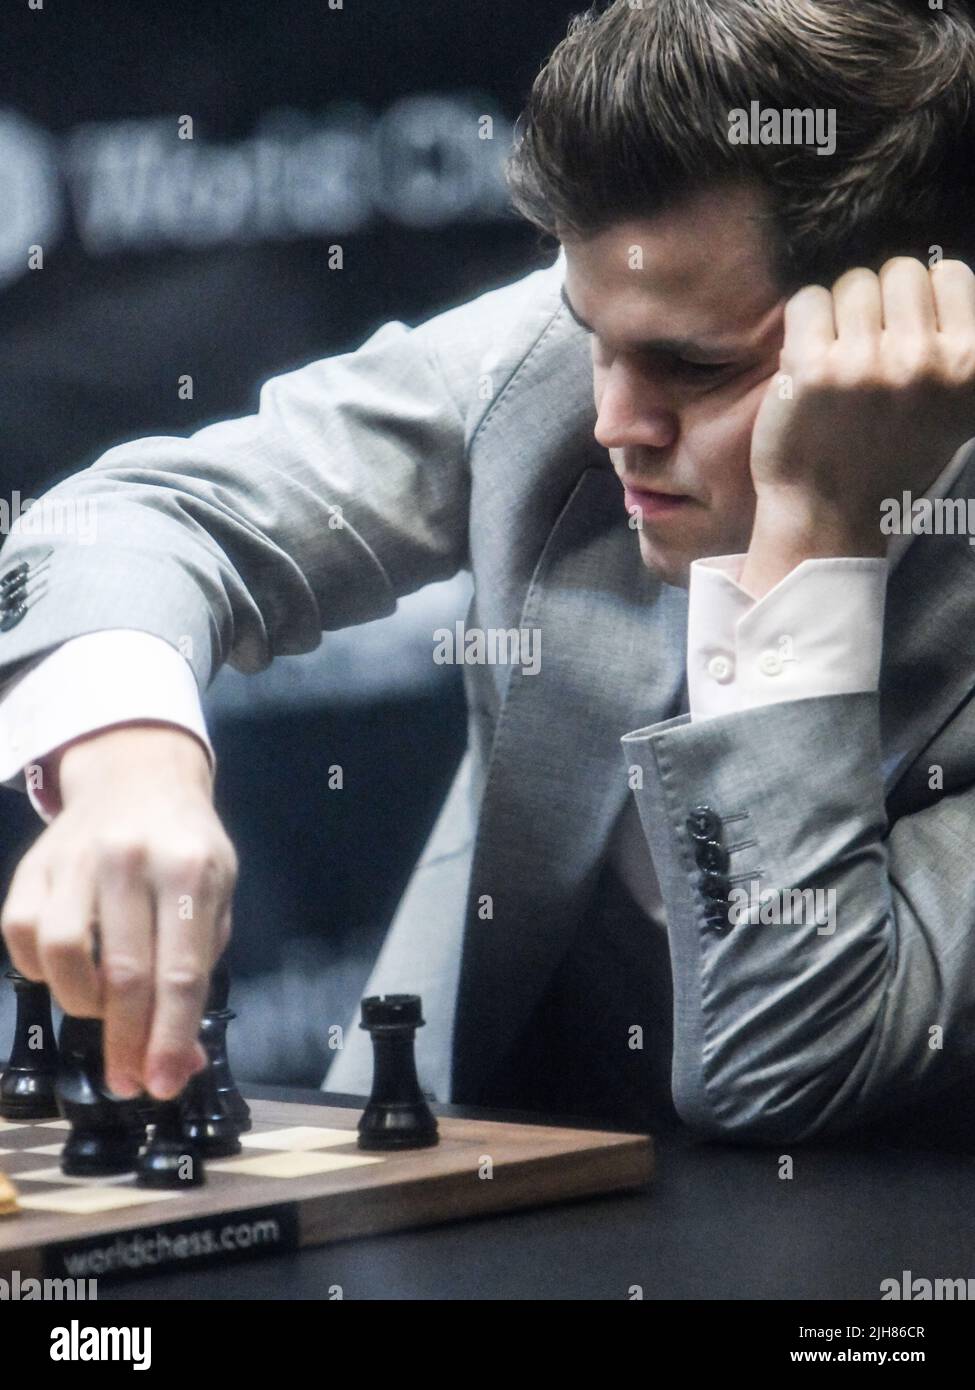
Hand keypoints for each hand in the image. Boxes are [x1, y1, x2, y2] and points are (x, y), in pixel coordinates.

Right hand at [0, 725, 237, 1099]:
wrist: (138, 776)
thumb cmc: (185, 847)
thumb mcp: (215, 897)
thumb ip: (199, 974)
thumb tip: (180, 1060)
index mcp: (190, 869)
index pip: (180, 971)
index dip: (169, 1038)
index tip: (163, 1085)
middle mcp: (130, 861)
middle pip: (123, 975)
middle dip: (127, 1043)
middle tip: (130, 1081)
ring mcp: (74, 860)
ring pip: (63, 958)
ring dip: (84, 1006)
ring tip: (104, 1010)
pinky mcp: (31, 867)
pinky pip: (22, 938)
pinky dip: (43, 970)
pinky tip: (70, 970)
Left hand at [742, 257, 974, 595]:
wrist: (829, 514)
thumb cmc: (890, 455)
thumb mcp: (955, 404)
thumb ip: (958, 343)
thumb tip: (944, 272)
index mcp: (972, 366)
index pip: (948, 273)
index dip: (921, 301)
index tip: (905, 338)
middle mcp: (926, 362)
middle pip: (900, 271)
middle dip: (880, 303)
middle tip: (867, 352)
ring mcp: (867, 363)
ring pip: (852, 282)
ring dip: (840, 313)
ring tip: (839, 360)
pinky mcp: (812, 368)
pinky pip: (807, 300)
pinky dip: (804, 324)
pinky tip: (808, 362)